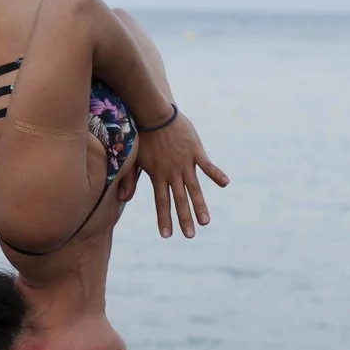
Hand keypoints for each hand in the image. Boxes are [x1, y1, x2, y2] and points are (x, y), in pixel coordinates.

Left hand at [121, 110, 228, 238]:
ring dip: (200, 206)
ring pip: (194, 188)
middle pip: (179, 200)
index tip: (167, 235)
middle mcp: (172, 172)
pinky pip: (207, 165)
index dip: (164, 219)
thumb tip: (123, 199)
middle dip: (184, 219)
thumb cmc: (142, 136)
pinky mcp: (195, 151)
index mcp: (158, 175)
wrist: (152, 114)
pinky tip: (225, 183)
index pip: (161, 202)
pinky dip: (216, 174)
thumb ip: (131, 179)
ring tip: (205, 221)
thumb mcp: (135, 159)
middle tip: (190, 236)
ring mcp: (185, 162)